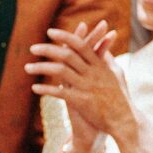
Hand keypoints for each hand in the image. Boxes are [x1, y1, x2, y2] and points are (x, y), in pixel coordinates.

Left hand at [26, 24, 130, 145]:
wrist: (125, 121)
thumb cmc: (121, 97)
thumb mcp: (117, 74)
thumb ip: (107, 59)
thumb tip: (102, 45)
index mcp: (100, 65)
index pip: (80, 45)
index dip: (65, 36)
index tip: (50, 32)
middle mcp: (93, 74)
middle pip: (67, 55)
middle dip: (48, 49)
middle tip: (33, 47)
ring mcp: (87, 87)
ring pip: (60, 71)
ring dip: (41, 68)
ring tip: (27, 67)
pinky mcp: (82, 102)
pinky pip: (60, 93)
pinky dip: (46, 90)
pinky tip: (34, 88)